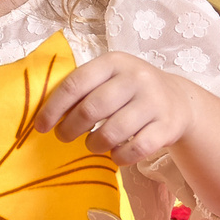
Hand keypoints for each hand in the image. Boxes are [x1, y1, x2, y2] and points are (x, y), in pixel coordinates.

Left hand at [36, 52, 192, 168]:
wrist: (179, 100)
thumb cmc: (130, 91)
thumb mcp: (109, 78)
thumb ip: (82, 90)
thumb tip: (45, 116)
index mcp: (114, 62)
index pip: (75, 84)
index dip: (53, 108)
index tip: (40, 126)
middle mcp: (136, 78)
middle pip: (92, 109)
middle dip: (70, 128)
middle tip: (63, 137)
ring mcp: (154, 102)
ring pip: (113, 132)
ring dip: (94, 144)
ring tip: (91, 145)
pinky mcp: (167, 127)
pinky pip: (135, 149)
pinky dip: (119, 157)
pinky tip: (114, 155)